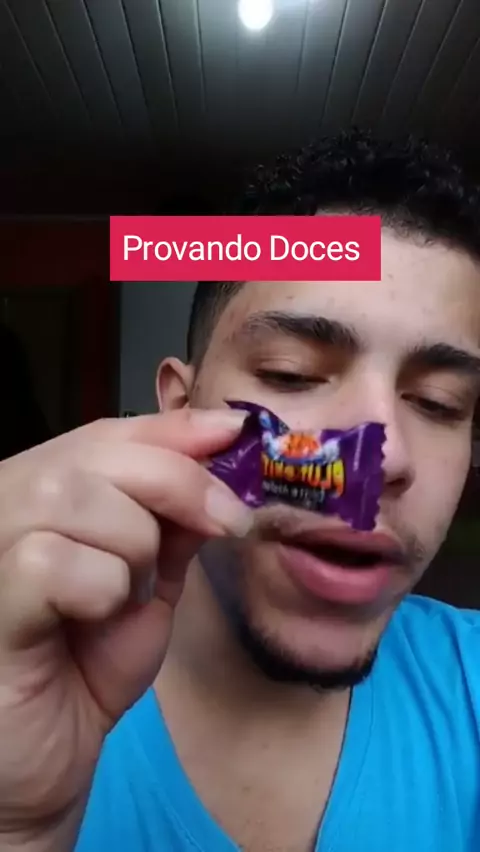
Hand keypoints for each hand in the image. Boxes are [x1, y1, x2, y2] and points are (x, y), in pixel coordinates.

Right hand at [0, 409, 250, 847]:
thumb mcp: (148, 577)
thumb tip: (221, 450)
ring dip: (132, 550)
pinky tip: (88, 623)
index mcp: (41, 486)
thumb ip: (174, 516)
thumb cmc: (90, 662)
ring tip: (122, 597)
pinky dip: (100, 592)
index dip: (174, 430)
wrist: (49, 754)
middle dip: (180, 485)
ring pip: (77, 500)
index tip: (234, 433)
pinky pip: (56, 563)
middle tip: (228, 525)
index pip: (108, 432)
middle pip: (97, 455)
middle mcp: (3, 500)